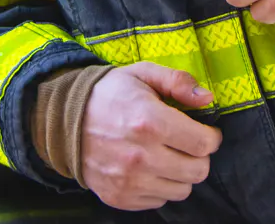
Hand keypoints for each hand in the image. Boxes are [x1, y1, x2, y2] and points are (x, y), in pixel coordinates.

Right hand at [80, 63, 222, 211]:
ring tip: (168, 155)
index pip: (204, 144)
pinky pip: (159, 200)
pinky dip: (160, 186)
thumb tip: (207, 99)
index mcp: (150, 122)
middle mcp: (141, 156)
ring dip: (181, 173)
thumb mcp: (142, 74)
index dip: (211, 137)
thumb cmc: (109, 94)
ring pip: (182, 190)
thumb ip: (178, 82)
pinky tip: (150, 167)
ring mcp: (129, 181)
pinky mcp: (120, 197)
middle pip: (198, 171)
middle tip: (188, 144)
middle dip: (199, 156)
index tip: (205, 132)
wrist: (64, 120)